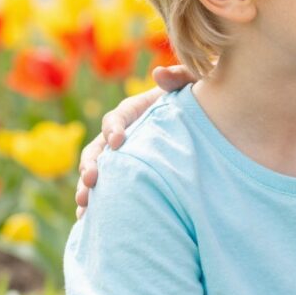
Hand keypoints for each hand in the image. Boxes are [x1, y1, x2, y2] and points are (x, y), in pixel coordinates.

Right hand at [74, 64, 193, 216]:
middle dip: (91, 164)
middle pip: (98, 148)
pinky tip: (89, 221)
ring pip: (98, 172)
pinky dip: (98, 204)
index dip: (113, 129)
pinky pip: (110, 190)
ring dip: (87, 187)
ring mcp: (124, 157)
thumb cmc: (201, 101)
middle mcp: (123, 134)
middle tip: (92, 180)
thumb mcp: (195, 83)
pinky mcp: (129, 175)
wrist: (211, 124)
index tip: (119, 141)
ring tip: (84, 205)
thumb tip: (159, 72)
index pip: (116, 118)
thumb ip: (180, 76)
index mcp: (135, 111)